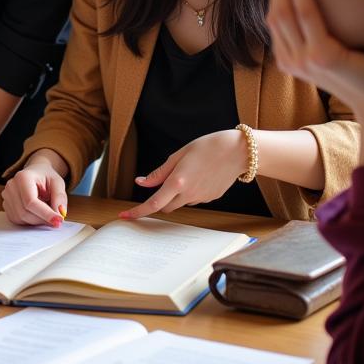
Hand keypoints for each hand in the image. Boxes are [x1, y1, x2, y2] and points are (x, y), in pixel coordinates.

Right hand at [1, 155, 66, 226]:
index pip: (31, 201)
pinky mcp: (6, 205)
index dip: (45, 214)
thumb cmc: (46, 177)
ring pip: (20, 218)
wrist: (36, 173)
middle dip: (42, 219)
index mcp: (23, 177)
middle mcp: (11, 186)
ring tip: (47, 213)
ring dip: (36, 221)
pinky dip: (29, 221)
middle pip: (24, 212)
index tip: (58, 221)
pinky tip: (37, 213)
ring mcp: (6, 196)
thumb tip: (60, 214)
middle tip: (56, 220)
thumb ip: (59, 197)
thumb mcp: (58, 183)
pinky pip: (17, 220)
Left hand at [119, 130, 247, 218]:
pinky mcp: (211, 198)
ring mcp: (201, 198)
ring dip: (175, 194)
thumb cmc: (208, 147)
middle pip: (165, 206)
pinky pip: (194, 199)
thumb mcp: (179, 155)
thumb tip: (141, 182)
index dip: (137, 212)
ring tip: (188, 170)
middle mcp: (189, 194)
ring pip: (180, 203)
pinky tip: (200, 175)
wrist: (238, 151)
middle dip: (159, 199)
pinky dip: (190, 192)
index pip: (153, 203)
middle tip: (164, 180)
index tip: (124, 216)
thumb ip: (159, 172)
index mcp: (178, 182)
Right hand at [270, 0, 363, 112]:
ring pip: (285, 12)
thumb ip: (318, 29)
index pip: (275, 17)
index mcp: (288, 57)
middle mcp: (288, 60)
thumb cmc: (362, 70)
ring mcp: (301, 60)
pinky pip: (306, 16)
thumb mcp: (331, 48)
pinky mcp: (319, 56)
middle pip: (274, 12)